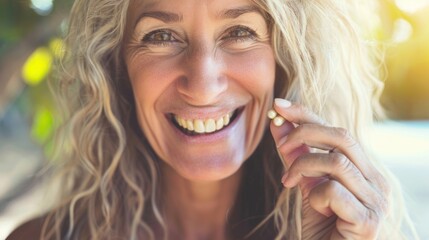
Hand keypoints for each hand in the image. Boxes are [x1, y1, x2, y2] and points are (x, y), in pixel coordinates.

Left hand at [269, 98, 389, 239]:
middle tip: (281, 144)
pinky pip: (334, 191)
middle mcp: (376, 181)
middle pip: (342, 137)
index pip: (337, 131)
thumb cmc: (323, 226)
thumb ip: (297, 156)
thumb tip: (279, 124)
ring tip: (288, 182)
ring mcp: (377, 201)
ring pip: (337, 162)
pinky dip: (315, 196)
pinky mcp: (368, 221)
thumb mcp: (306, 186)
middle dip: (305, 132)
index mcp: (365, 169)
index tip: (279, 105)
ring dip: (304, 167)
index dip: (308, 114)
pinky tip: (314, 209)